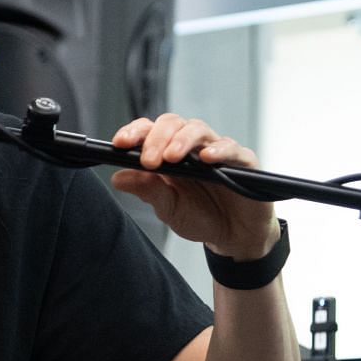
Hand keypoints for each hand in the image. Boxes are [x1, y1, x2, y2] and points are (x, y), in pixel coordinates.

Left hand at [111, 113, 277, 260]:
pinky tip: (207, 158)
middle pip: (172, 124)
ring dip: (182, 140)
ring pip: (198, 130)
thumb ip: (147, 190)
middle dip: (156, 138)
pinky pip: (232, 149)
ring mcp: (217, 151)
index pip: (149, 131)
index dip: (135, 133)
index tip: (120, 143)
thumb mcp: (168, 208)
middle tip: (148, 160)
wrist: (234, 236)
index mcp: (168, 154)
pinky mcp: (243, 161)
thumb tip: (118, 177)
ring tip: (171, 158)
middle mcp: (191, 147)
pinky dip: (219, 150)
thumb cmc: (201, 217)